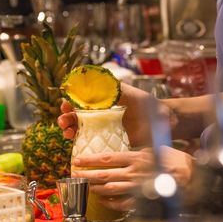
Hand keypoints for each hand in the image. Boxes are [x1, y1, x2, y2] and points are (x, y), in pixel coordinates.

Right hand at [57, 83, 172, 146]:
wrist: (159, 121)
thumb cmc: (146, 104)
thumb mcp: (129, 92)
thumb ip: (114, 88)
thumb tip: (97, 78)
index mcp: (102, 101)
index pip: (80, 101)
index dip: (69, 102)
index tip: (65, 104)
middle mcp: (99, 114)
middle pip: (75, 115)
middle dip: (65, 117)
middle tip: (63, 119)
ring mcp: (102, 128)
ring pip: (79, 129)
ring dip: (68, 129)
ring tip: (67, 132)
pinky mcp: (108, 141)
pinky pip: (90, 142)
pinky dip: (79, 142)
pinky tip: (73, 142)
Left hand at [71, 146, 193, 210]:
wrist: (190, 177)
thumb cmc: (173, 160)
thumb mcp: (155, 149)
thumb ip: (138, 152)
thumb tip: (125, 154)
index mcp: (136, 157)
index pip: (107, 158)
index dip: (90, 159)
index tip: (78, 159)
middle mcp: (133, 172)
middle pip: (104, 174)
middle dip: (87, 175)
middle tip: (75, 174)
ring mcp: (137, 187)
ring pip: (110, 188)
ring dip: (95, 188)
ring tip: (85, 186)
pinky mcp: (142, 199)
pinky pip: (122, 203)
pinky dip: (110, 202)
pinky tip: (103, 200)